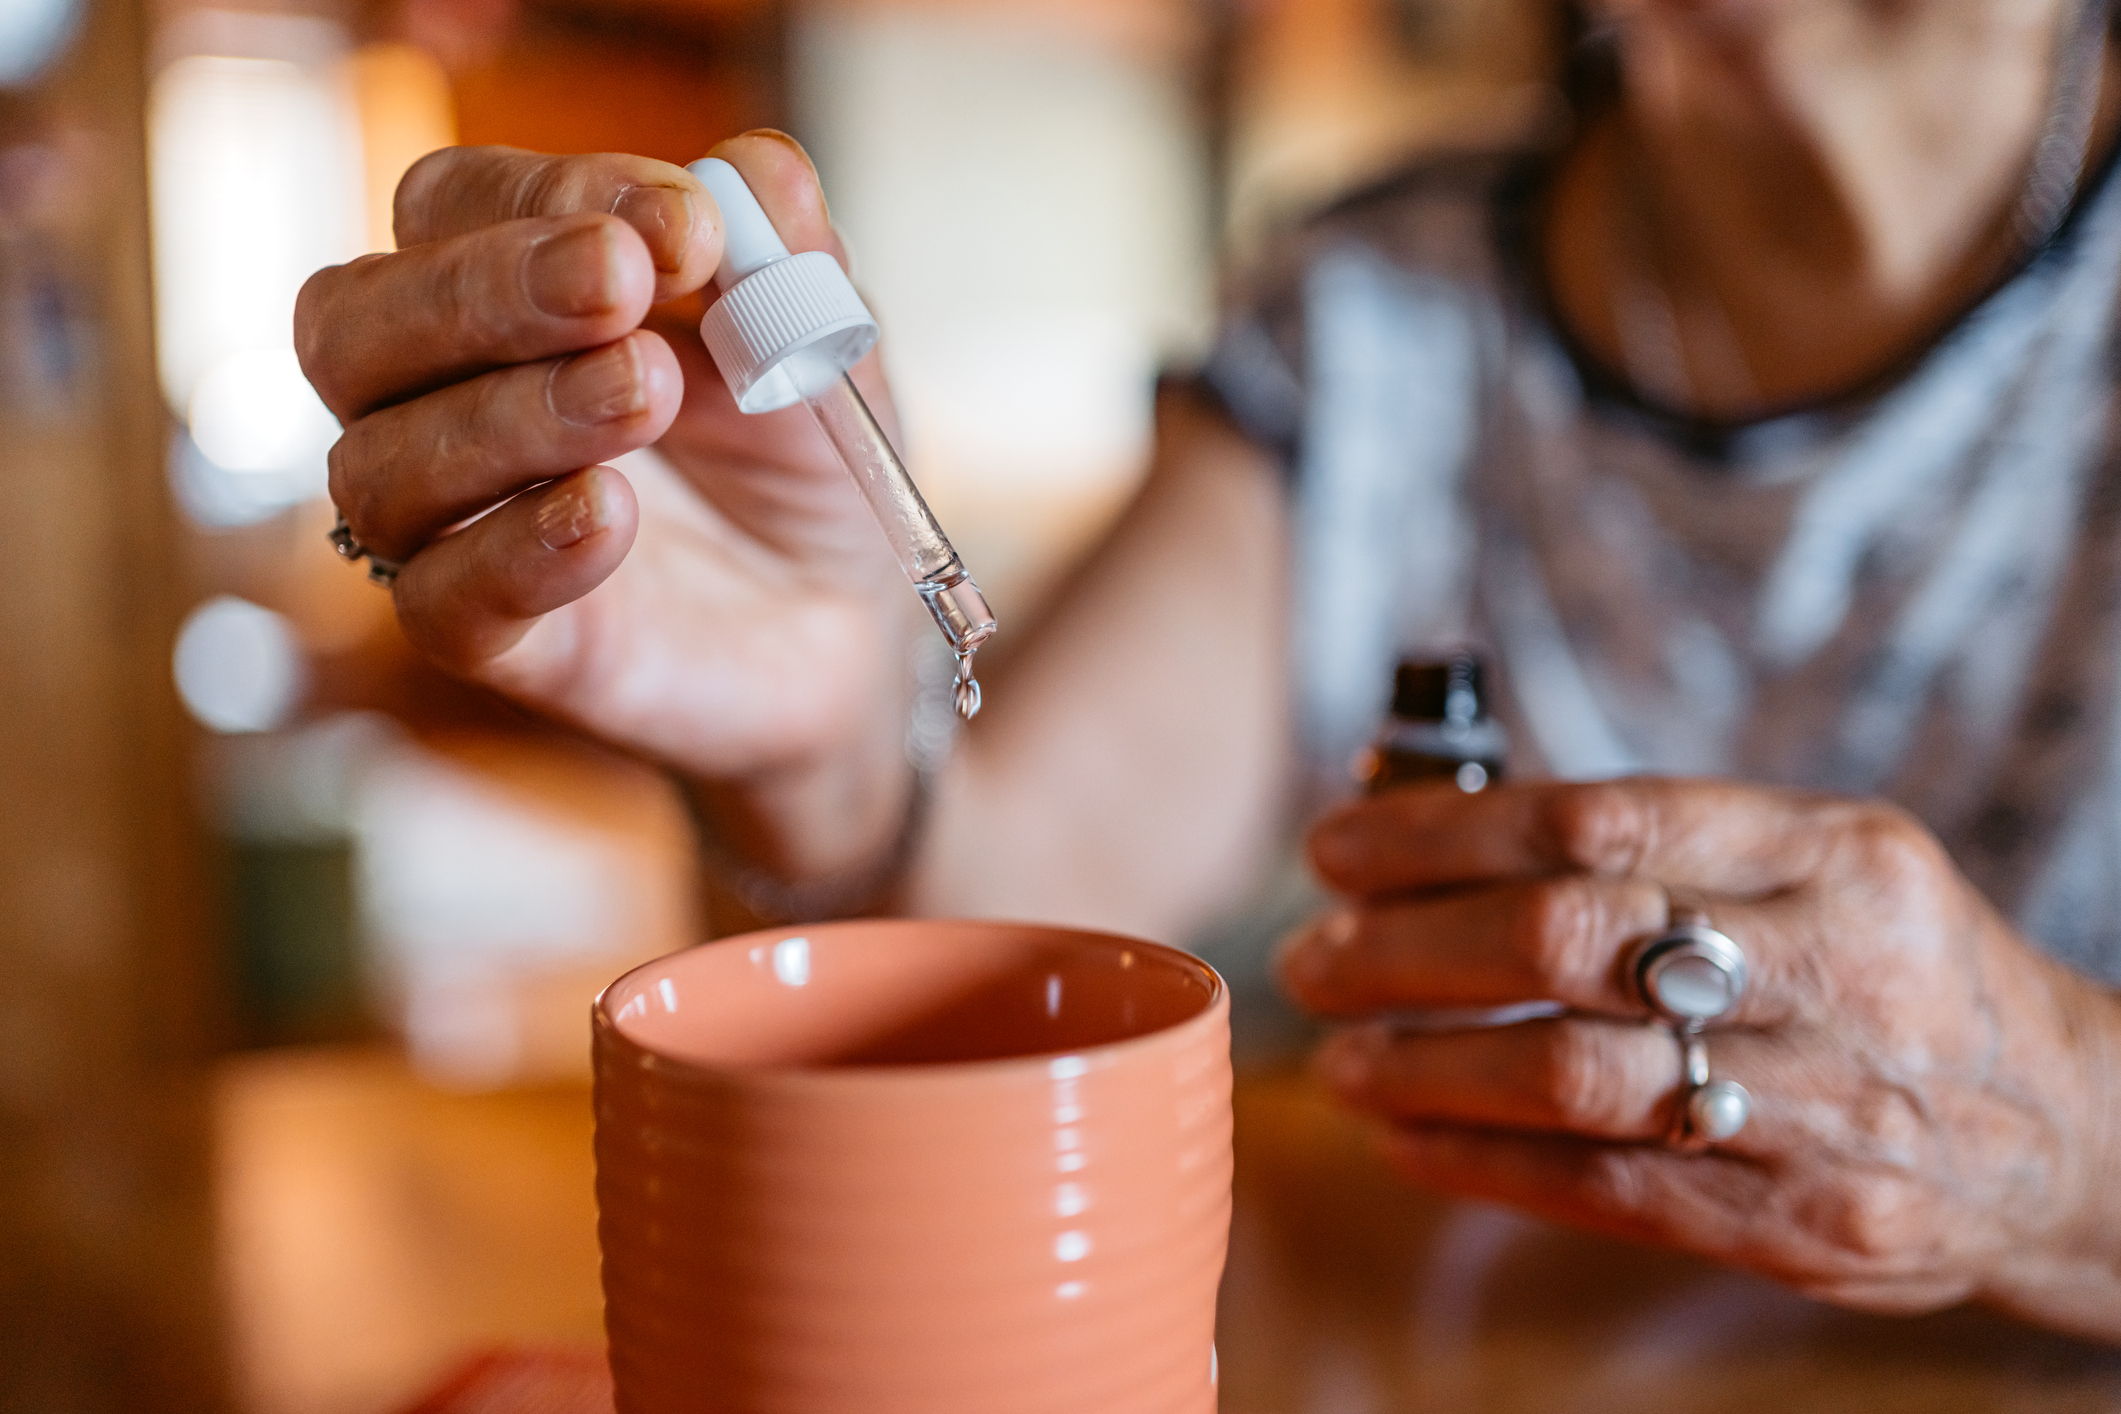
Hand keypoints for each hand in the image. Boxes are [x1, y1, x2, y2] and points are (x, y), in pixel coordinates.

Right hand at [296, 135, 915, 872]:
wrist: (844, 616)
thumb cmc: (797, 458)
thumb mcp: (816, 341)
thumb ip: (786, 255)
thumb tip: (756, 166)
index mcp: (498, 289)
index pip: (447, 207)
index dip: (545, 197)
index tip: (682, 223)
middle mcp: (432, 397)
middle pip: (354, 322)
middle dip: (488, 289)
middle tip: (619, 283)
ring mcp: (448, 526)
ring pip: (379, 462)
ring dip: (513, 415)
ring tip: (645, 393)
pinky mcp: (490, 641)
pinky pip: (441, 599)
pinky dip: (517, 548)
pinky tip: (607, 514)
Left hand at [1275, 778, 2120, 1339]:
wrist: (2062, 1134)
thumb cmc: (1894, 970)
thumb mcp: (1821, 861)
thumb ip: (1658, 843)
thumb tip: (1428, 816)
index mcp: (1830, 851)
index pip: (1593, 820)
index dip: (1437, 833)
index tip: (1335, 848)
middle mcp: (1830, 967)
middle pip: (1564, 940)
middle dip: (1407, 948)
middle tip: (1314, 958)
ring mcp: (1820, 1104)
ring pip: (1572, 1076)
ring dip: (1423, 1065)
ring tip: (1340, 1058)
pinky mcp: (1799, 1221)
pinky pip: (1603, 1187)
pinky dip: (1481, 1159)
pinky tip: (1405, 1138)